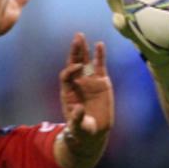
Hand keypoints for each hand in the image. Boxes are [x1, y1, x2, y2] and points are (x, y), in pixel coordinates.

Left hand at [57, 33, 111, 167]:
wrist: (95, 131)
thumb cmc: (82, 130)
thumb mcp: (78, 127)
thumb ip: (77, 119)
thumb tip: (79, 109)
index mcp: (68, 92)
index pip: (66, 75)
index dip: (70, 69)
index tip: (77, 66)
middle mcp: (77, 83)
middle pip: (74, 63)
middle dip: (74, 51)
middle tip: (77, 37)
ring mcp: (89, 81)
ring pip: (85, 62)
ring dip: (83, 49)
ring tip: (81, 36)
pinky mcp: (101, 82)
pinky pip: (100, 66)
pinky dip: (100, 56)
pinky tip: (100, 45)